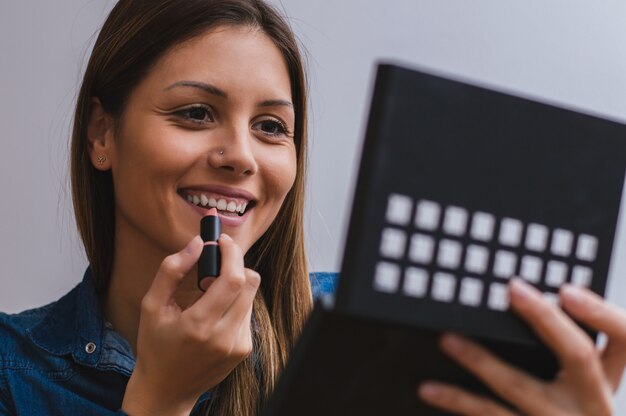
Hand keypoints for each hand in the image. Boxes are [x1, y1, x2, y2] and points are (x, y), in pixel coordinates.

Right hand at [121, 234, 260, 415]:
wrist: (166, 389)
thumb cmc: (155, 346)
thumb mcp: (151, 306)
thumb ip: (171, 270)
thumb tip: (197, 243)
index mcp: (200, 325)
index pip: (234, 279)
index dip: (232, 253)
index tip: (222, 241)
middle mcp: (225, 337)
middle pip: (250, 284)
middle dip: (235, 264)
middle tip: (215, 263)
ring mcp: (238, 345)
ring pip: (251, 296)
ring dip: (235, 284)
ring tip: (210, 292)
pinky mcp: (244, 350)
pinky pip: (248, 312)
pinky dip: (235, 303)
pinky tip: (215, 311)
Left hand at [418, 278, 625, 414]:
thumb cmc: (570, 412)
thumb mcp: (583, 387)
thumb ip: (568, 351)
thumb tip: (532, 298)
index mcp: (606, 381)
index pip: (625, 339)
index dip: (601, 313)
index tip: (568, 289)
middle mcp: (591, 404)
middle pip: (578, 354)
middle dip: (546, 318)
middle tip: (514, 289)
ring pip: (519, 388)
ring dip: (480, 359)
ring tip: (448, 339)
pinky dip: (457, 400)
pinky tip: (429, 389)